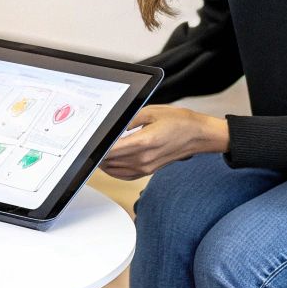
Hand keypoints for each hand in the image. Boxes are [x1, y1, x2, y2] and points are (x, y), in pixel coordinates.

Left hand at [99, 105, 227, 179]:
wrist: (197, 135)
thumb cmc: (178, 121)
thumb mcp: (150, 112)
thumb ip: (128, 120)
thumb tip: (112, 126)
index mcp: (144, 142)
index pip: (111, 150)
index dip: (97, 147)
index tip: (89, 142)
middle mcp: (144, 159)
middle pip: (110, 161)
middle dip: (98, 153)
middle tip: (90, 144)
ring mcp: (146, 168)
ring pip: (114, 170)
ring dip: (103, 163)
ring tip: (96, 152)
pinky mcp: (148, 171)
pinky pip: (123, 176)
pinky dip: (113, 170)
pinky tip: (108, 163)